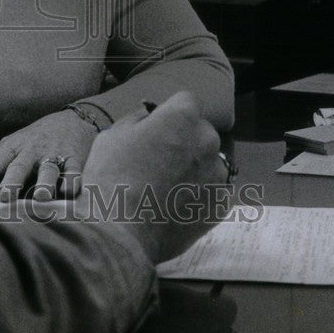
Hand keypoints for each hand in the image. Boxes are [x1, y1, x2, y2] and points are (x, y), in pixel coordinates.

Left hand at [0, 109, 97, 200]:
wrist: (71, 120)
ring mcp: (54, 154)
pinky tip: (70, 192)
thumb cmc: (31, 139)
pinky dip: (73, 181)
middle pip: (20, 166)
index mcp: (12, 149)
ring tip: (41, 197)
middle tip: (5, 198)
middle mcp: (31, 152)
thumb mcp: (5, 145)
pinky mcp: (76, 159)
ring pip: (49, 169)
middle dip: (13, 181)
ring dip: (45, 182)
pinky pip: (75, 171)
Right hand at [81, 91, 228, 263]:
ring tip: (166, 188)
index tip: (156, 128)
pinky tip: (175, 205)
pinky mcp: (221, 205)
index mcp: (183, 116)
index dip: (169, 113)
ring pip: (207, 162)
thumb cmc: (112, 176)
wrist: (121, 231)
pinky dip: (199, 195)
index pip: (185, 101)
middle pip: (199, 131)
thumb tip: (148, 118)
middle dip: (184, 140)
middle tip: (158, 160)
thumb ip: (138, 120)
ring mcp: (218, 174)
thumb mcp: (113, 135)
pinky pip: (212, 191)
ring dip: (193, 168)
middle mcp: (207, 140)